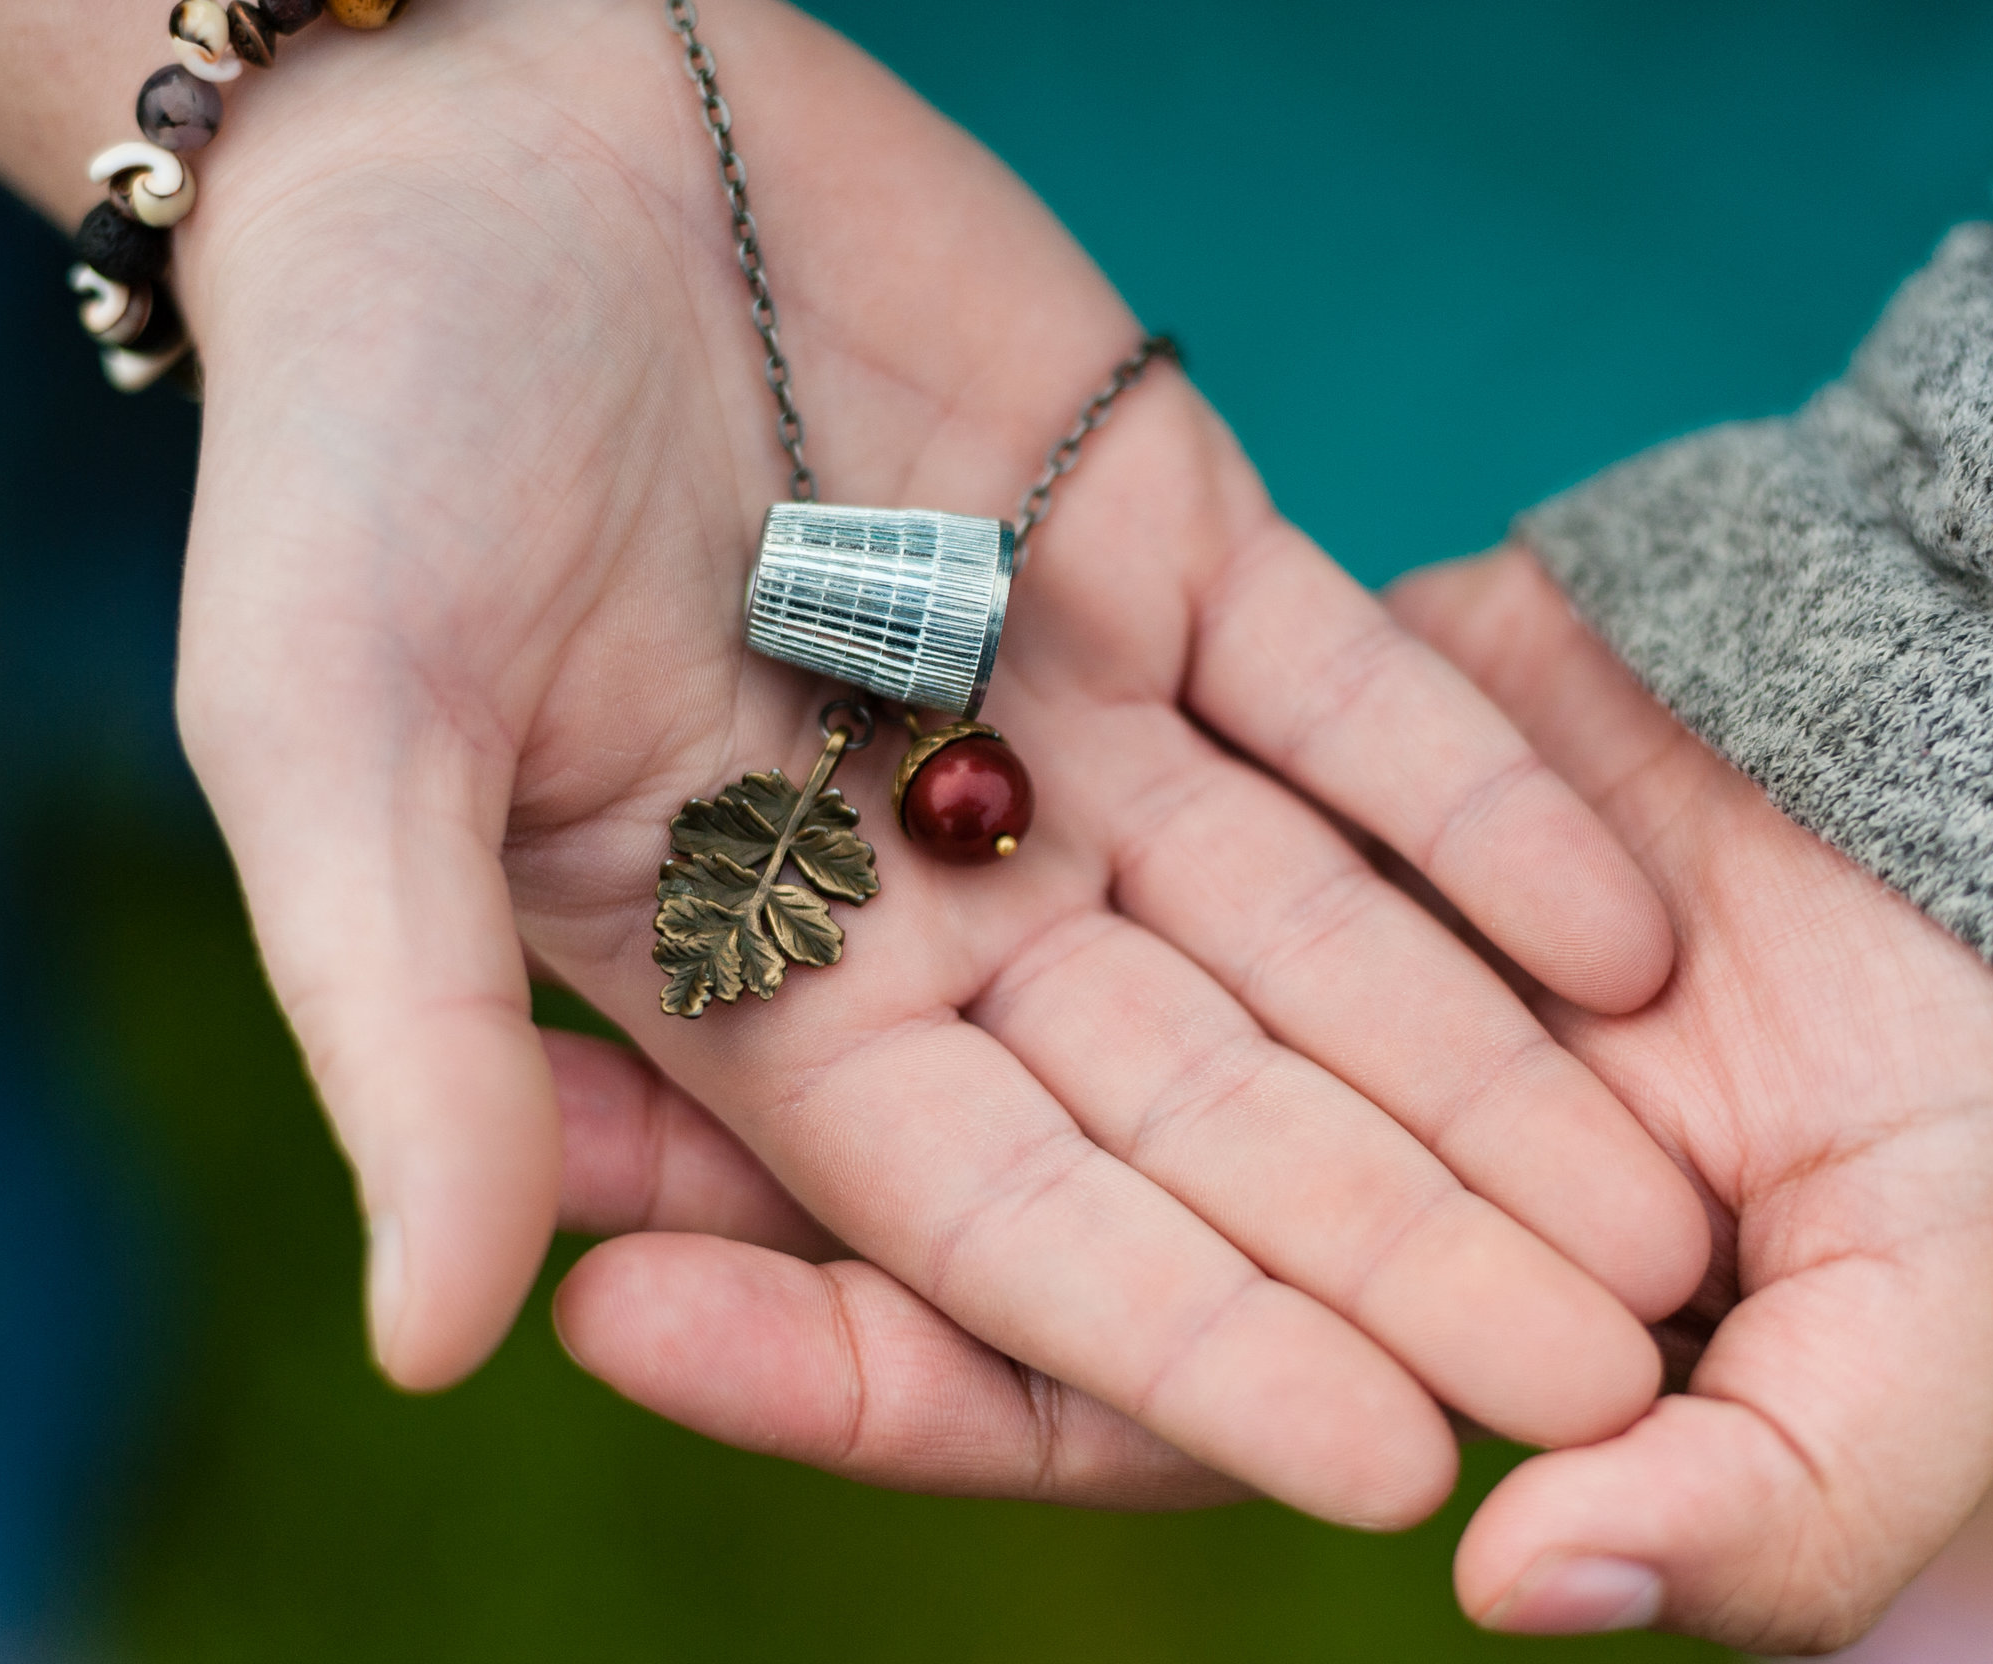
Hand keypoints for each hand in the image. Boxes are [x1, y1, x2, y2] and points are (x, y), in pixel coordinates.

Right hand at [170, 0, 1707, 1522]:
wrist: (487, 111)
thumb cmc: (356, 427)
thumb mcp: (332, 730)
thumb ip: (411, 1026)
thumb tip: (434, 1340)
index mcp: (744, 970)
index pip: (997, 1203)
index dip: (1186, 1332)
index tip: (1381, 1459)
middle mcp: (930, 880)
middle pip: (1200, 1100)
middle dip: (1395, 1241)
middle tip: (1604, 1376)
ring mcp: (1069, 715)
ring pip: (1311, 933)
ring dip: (1484, 1069)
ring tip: (1659, 1217)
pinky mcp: (1169, 544)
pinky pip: (1353, 705)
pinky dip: (1481, 812)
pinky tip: (1627, 943)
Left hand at [550, 549, 1992, 1646]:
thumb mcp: (1924, 1336)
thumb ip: (1769, 1508)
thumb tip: (1520, 1578)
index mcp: (1330, 1323)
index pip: (1030, 1381)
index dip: (832, 1373)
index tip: (622, 1316)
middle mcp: (1234, 1136)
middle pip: (930, 1173)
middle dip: (707, 1173)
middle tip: (481, 1134)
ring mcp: (1224, 945)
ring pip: (947, 967)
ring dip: (752, 956)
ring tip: (528, 920)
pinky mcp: (1253, 760)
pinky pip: (1045, 774)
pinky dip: (921, 758)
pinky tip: (734, 725)